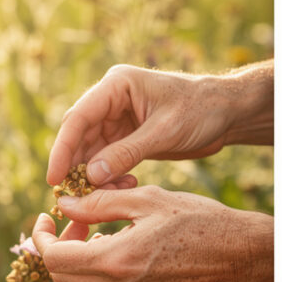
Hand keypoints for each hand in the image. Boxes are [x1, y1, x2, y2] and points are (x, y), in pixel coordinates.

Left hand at [31, 186, 272, 281]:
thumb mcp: (147, 199)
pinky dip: (98, 275)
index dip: (41, 237)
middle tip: (75, 220)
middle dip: (58, 247)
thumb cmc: (200, 220)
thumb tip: (64, 205)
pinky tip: (119, 249)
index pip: (54, 259)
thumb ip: (98, 203)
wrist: (241, 255)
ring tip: (97, 235)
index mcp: (118, 261)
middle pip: (62, 278)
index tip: (47, 216)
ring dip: (77, 264)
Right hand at [49, 62, 272, 186]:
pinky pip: (108, 159)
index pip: (79, 117)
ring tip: (104, 195)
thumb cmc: (199, 111)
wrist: (226, 113)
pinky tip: (122, 187)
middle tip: (71, 197)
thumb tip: (91, 175)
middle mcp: (112, 99)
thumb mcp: (164, 132)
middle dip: (75, 166)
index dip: (63, 149)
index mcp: (116, 85)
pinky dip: (110, 175)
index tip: (55, 178)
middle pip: (80, 135)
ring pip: (92, 151)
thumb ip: (127, 153)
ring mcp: (118, 119)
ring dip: (94, 175)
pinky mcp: (128, 137)